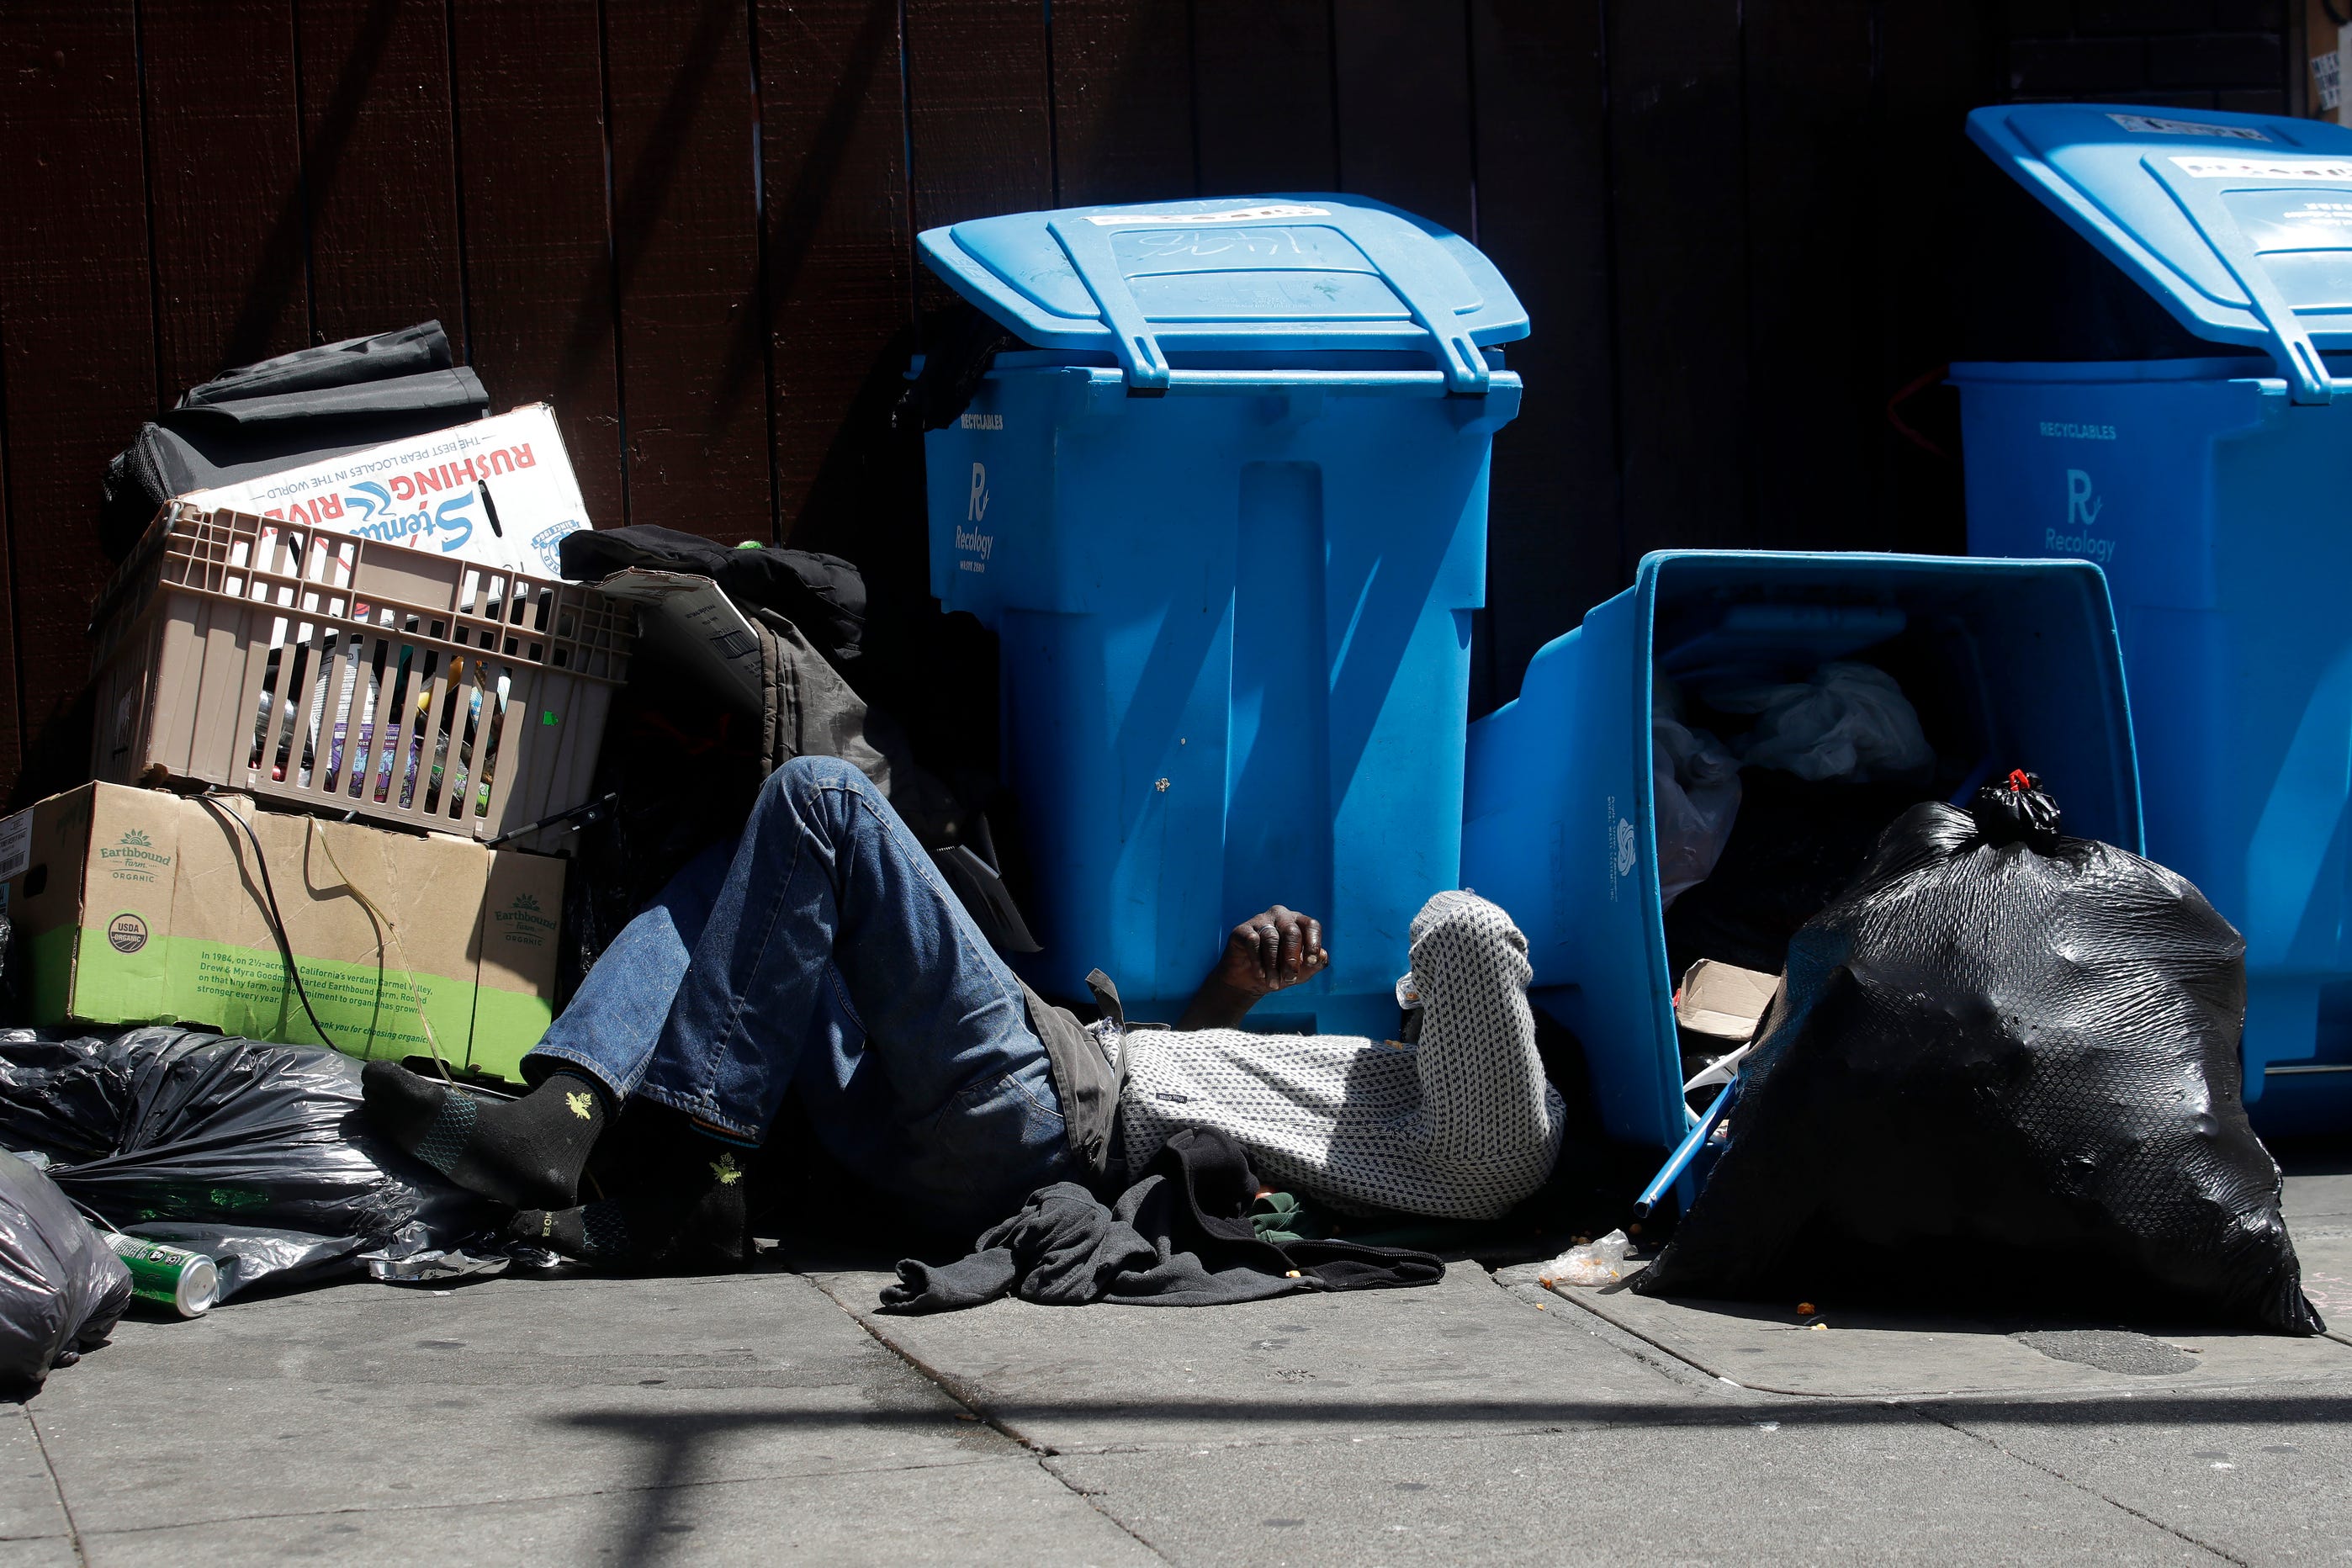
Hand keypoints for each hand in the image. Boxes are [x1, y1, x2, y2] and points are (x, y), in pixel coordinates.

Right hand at [1178, 906, 1327, 1028]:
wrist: (1248, 982)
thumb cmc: (1280, 973)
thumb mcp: (1301, 973)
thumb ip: (1315, 963)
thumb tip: (1322, 955)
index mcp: (1298, 923)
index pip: (1311, 925)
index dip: (1313, 943)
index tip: (1310, 962)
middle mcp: (1281, 916)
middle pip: (1291, 932)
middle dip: (1292, 959)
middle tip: (1290, 979)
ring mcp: (1260, 920)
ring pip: (1271, 939)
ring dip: (1273, 965)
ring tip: (1273, 984)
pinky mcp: (1242, 930)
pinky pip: (1253, 941)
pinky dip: (1258, 961)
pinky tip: (1260, 974)